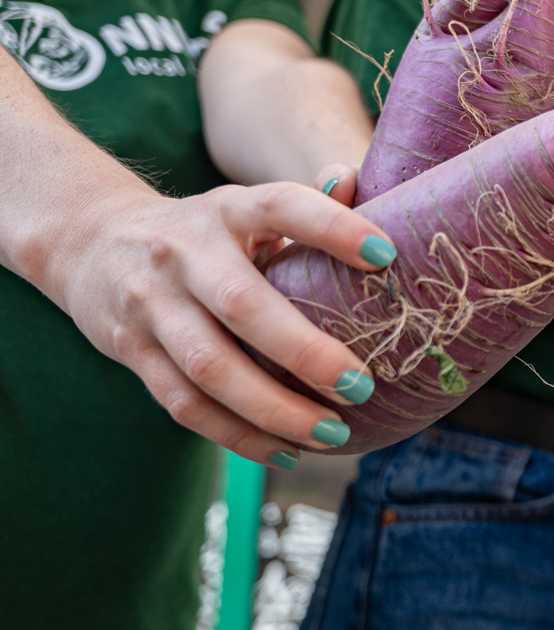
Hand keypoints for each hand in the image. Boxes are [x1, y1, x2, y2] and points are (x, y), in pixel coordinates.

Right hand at [50, 180, 396, 465]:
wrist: (91, 242)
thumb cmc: (204, 234)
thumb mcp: (245, 209)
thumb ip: (307, 205)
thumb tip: (354, 178)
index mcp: (227, 211)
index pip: (281, 206)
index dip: (332, 226)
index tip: (386, 255)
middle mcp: (184, 254)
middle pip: (242, 306)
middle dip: (305, 352)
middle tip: (362, 386)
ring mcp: (151, 304)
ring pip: (210, 368)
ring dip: (274, 410)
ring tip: (332, 433)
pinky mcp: (131, 350)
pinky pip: (185, 403)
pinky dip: (238, 435)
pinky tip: (287, 451)